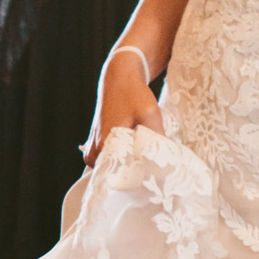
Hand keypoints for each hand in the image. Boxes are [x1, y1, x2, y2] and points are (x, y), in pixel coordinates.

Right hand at [84, 48, 163, 167]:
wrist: (118, 78)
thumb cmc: (133, 95)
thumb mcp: (150, 115)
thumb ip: (157, 139)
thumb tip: (167, 162)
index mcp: (105, 146)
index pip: (121, 177)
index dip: (140, 179)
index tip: (155, 178)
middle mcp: (94, 152)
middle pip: (116, 176)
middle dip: (135, 175)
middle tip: (154, 170)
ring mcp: (92, 150)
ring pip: (113, 169)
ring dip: (129, 166)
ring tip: (146, 159)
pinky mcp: (95, 147)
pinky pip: (110, 162)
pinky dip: (123, 160)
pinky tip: (136, 152)